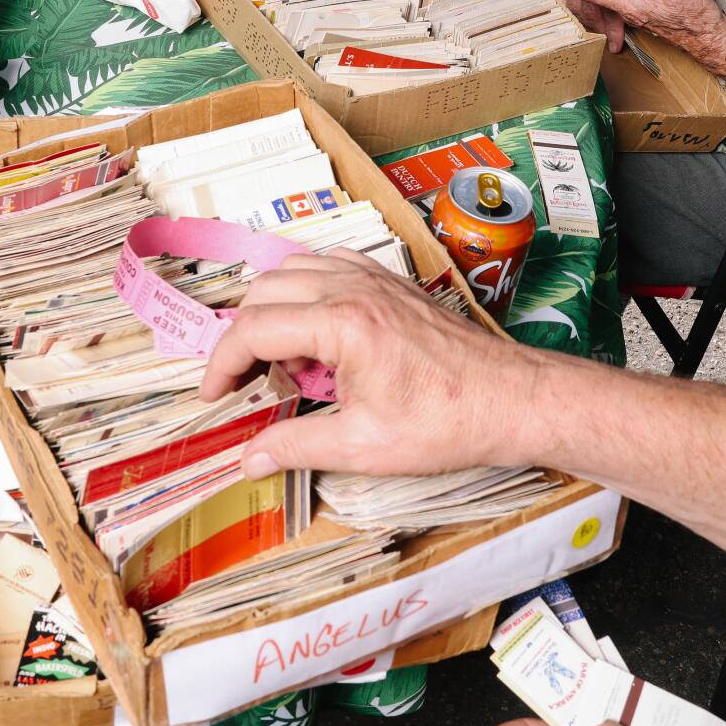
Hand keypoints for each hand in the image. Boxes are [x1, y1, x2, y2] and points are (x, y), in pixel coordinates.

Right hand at [198, 250, 542, 477]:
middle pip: (264, 292)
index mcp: (342, 323)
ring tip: (283, 363)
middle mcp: (353, 287)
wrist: (510, 399)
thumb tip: (249, 460)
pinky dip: (305, 293)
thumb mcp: (363, 446)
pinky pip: (328, 266)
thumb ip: (295, 446)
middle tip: (243, 383)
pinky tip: (316, 335)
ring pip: (292, 270)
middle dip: (241, 337)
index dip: (221, 364)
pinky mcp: (390, 281)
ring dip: (272, 310)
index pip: (253, 330)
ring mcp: (374, 278)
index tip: (214, 396)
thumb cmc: (447, 422)